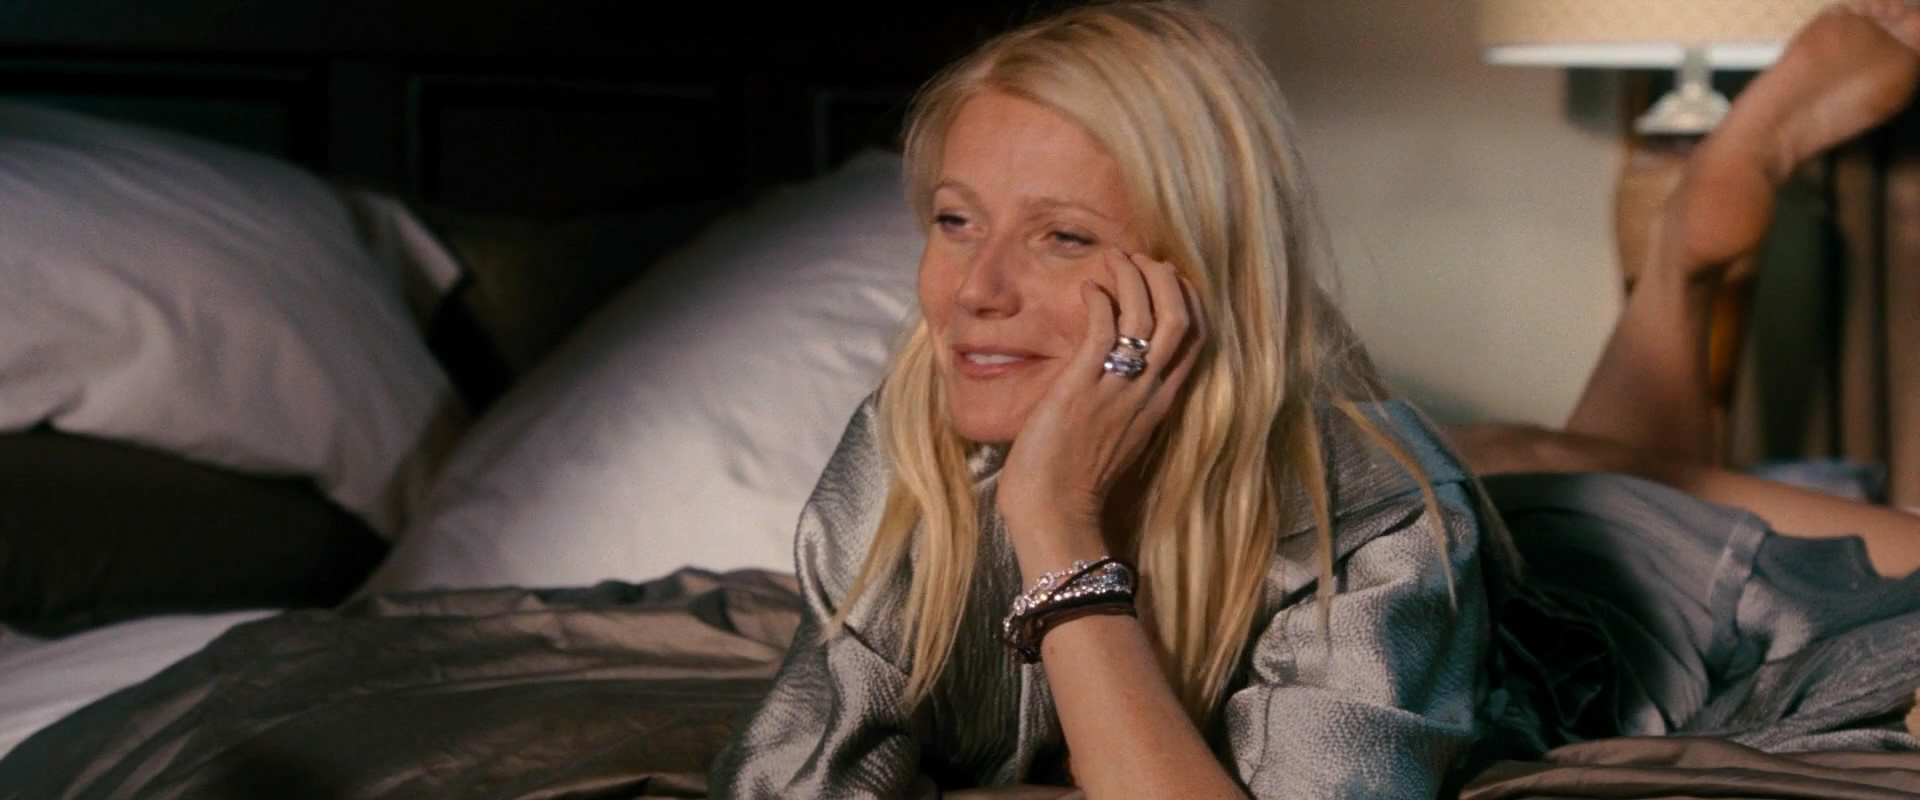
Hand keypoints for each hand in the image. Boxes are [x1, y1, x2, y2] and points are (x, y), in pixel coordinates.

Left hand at [995, 249, 1206, 550]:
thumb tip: (1108, 369)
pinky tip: (1086, 289)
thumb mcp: (1116, 435)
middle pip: (1182, 317)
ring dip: (1132, 276)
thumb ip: (1123, 401)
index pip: (1196, 339)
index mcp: (1161, 403)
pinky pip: (1104, 325)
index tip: (1167, 278)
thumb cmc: (1074, 479)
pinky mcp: (1084, 385)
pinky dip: (1099, 297)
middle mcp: (1149, 392)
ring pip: (1149, 313)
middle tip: (1141, 260)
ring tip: (1114, 258)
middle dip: (1166, 278)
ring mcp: (1119, 387)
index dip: (1187, 299)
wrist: (1054, 511)